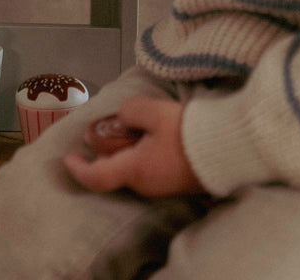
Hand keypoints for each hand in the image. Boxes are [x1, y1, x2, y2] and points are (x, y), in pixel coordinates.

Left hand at [63, 97, 204, 197]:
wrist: (231, 149)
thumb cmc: (188, 132)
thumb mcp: (152, 112)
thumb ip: (129, 112)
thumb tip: (121, 118)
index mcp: (134, 170)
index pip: (96, 177)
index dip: (78, 169)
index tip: (68, 157)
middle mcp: (145, 186)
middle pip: (113, 172)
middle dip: (103, 153)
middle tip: (103, 130)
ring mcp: (162, 188)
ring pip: (131, 171)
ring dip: (123, 153)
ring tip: (130, 128)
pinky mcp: (177, 184)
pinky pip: (148, 171)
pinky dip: (140, 156)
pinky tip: (150, 138)